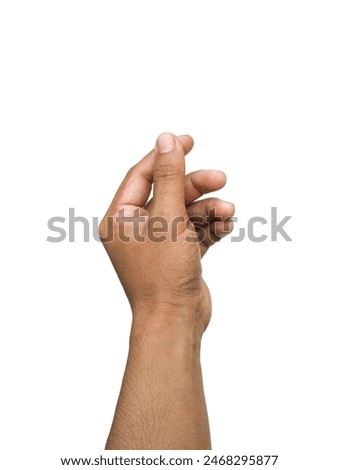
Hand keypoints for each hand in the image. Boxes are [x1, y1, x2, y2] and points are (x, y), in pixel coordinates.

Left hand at [99, 133, 233, 334]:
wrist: (175, 322)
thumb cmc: (163, 274)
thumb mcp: (167, 217)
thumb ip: (168, 177)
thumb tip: (167, 140)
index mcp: (120, 218)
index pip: (141, 175)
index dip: (165, 155)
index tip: (189, 140)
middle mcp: (136, 229)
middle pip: (168, 192)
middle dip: (196, 186)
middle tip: (221, 178)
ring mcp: (158, 243)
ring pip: (185, 212)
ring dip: (208, 209)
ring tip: (227, 212)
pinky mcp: (178, 254)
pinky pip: (195, 230)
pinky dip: (210, 226)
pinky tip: (226, 226)